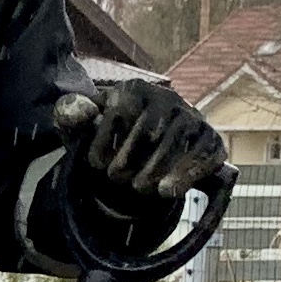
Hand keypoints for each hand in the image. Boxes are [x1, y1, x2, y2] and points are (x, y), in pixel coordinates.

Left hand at [62, 77, 229, 256]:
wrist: (143, 156)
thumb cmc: (108, 142)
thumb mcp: (81, 132)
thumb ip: (69, 117)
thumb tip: (80, 110)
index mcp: (133, 89)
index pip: (118, 115)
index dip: (103, 147)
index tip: (96, 165)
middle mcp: (167, 97)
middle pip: (149, 132)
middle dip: (130, 163)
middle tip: (118, 180)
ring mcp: (192, 117)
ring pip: (175, 144)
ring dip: (153, 174)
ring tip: (139, 188)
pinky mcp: (212, 139)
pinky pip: (203, 155)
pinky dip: (185, 176)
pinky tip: (167, 192)